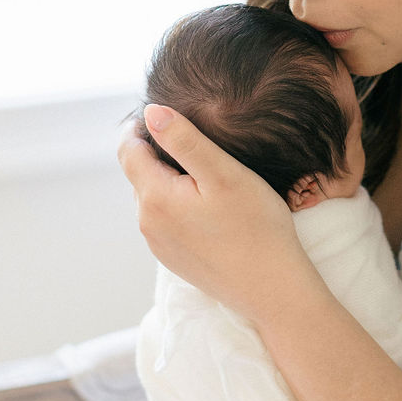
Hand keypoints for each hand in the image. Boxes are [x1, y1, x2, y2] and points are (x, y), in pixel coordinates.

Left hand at [118, 105, 322, 324]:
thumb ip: (184, 139)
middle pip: (139, 173)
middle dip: (156, 151)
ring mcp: (159, 245)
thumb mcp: (223, 173)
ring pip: (153, 196)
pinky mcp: (174, 259)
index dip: (141, 126)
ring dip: (168, 178)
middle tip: (190, 136)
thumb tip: (150, 111)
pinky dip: (178, 203)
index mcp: (155, 198)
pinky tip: (207, 203)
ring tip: (201, 168)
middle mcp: (148, 224)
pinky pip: (165, 219)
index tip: (165, 112)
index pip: (128, 150)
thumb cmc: (256, 226)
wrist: (273, 289)